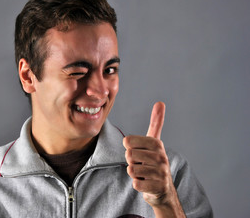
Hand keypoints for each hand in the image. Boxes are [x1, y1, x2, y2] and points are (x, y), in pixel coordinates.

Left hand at [123, 102, 184, 216]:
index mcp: (157, 143)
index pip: (127, 141)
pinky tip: (146, 183)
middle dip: (132, 162)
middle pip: (128, 156)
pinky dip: (138, 184)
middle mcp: (161, 157)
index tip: (140, 152)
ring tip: (144, 174)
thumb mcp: (155, 141)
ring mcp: (160, 173)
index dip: (130, 149)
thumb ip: (156, 122)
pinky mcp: (157, 187)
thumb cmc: (154, 162)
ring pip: (131, 170)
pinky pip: (135, 184)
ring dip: (135, 174)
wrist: (163, 188)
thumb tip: (160, 102)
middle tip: (142, 165)